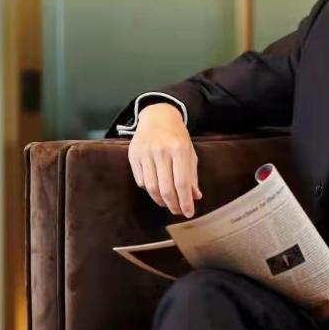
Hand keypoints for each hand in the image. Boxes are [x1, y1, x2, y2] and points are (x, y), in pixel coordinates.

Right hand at [128, 103, 202, 217]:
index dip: (185, 201)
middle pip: (166, 188)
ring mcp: (145, 153)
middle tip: (178, 211)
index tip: (188, 213)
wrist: (157, 117)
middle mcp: (161, 151)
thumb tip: (195, 197)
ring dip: (160, 200)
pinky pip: (141, 181)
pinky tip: (157, 190)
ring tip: (168, 203)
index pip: (182, 182)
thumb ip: (192, 175)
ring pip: (151, 187)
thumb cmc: (177, 137)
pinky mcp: (133, 155)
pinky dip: (150, 190)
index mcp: (179, 149)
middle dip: (173, 204)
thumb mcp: (189, 152)